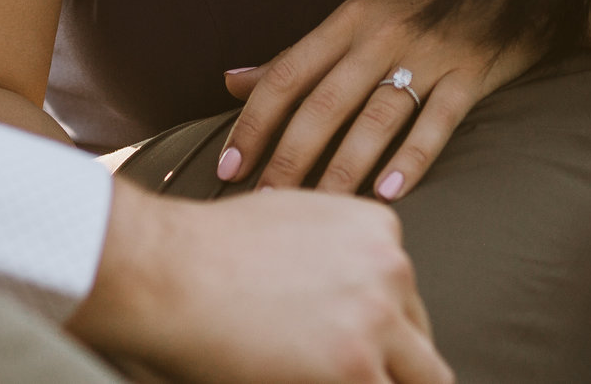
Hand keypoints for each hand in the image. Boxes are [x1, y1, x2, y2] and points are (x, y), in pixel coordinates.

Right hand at [70, 181, 451, 383]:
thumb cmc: (207, 248)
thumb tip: (335, 296)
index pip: (406, 299)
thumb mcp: (290, 222)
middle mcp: (391, 270)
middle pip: (420, 344)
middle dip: (391, 368)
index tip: (348, 350)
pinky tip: (308, 383)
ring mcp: (378, 322)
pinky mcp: (356, 369)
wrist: (168, 269)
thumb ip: (334, 253)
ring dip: (378, 382)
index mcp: (379, 230)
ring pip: (423, 380)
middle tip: (345, 372)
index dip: (381, 336)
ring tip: (332, 377)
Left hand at [218, 0, 543, 201]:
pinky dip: (411, 160)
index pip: (287, 75)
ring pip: (374, 119)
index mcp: (348, 20)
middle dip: (289, 156)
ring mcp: (428, 55)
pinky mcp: (470, 75)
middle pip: (324, 103)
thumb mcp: (356, 17)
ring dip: (342, 169)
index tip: (229, 165)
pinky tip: (387, 194)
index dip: (254, 122)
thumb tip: (230, 82)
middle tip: (265, 200)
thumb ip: (298, 56)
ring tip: (318, 209)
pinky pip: (436, 123)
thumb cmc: (421, 5)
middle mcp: (381, 36)